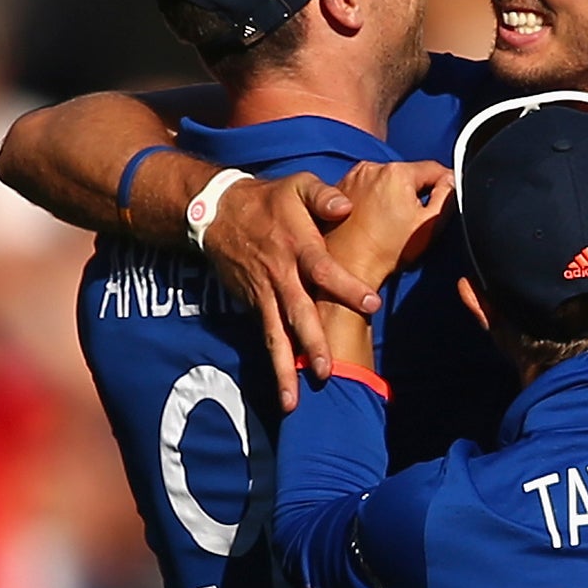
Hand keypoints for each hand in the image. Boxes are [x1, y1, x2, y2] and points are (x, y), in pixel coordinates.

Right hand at [205, 173, 382, 411]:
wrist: (215, 212)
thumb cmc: (269, 200)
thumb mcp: (297, 185)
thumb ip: (323, 195)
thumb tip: (346, 205)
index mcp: (297, 246)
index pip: (326, 269)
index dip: (348, 286)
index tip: (372, 303)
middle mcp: (280, 276)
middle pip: (298, 314)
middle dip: (312, 344)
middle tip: (328, 372)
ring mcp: (263, 295)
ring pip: (275, 336)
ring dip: (284, 369)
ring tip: (292, 402)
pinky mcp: (253, 305)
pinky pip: (266, 336)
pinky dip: (274, 362)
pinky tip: (284, 389)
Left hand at [325, 160, 453, 286]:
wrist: (350, 267)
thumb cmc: (387, 251)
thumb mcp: (431, 224)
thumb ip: (448, 196)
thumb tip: (451, 182)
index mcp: (397, 172)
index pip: (435, 169)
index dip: (446, 185)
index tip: (444, 203)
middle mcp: (372, 167)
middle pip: (410, 174)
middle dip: (417, 192)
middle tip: (416, 219)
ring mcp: (353, 177)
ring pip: (388, 180)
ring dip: (396, 194)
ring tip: (393, 222)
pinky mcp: (340, 189)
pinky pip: (368, 187)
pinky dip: (375, 198)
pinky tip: (376, 221)